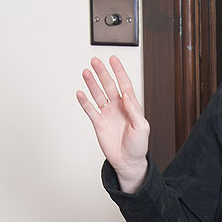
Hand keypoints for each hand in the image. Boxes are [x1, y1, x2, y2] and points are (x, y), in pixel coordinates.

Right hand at [76, 56, 149, 191]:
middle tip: (95, 61)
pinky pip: (90, 110)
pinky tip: (80, 92)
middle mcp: (118, 107)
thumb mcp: (141, 127)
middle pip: (108, 85)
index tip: (113, 59)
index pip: (124, 84)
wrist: (128, 162)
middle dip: (102, 73)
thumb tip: (126, 94)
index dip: (119, 71)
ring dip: (92, 83)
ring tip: (86, 72)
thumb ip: (134, 110)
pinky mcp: (98, 123)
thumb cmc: (138, 146)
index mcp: (130, 106)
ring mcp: (107, 114)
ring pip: (98, 94)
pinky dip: (84, 101)